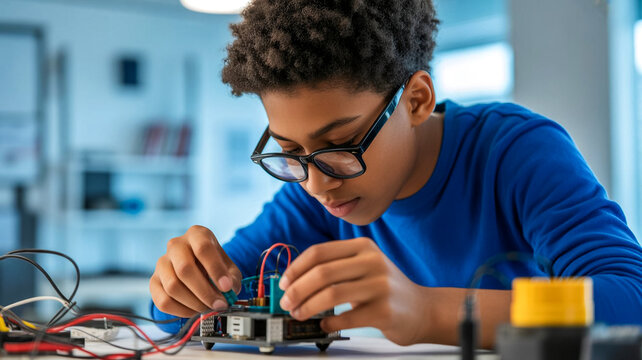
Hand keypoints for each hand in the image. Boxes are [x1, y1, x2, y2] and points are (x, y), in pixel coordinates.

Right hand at [150, 225, 241, 316]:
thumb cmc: (214, 266)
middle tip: (219, 304)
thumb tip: (229, 291)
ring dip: (194, 303)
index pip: (203, 248)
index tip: (226, 287)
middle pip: (184, 269)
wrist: (197, 268)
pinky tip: (194, 311)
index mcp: (197, 235)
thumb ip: (231, 278)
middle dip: (205, 292)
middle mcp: (176, 245)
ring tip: (208, 308)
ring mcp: (162, 263)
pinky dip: (181, 311)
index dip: (216, 269)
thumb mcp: (228, 268)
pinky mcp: (154, 281)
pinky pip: (163, 301)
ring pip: (173, 286)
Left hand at [277, 237, 430, 344]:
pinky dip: (329, 323)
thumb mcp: (363, 266)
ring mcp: (380, 286)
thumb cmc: (384, 288)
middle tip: (287, 304)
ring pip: (331, 294)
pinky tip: (325, 325)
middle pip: (322, 273)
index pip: (319, 252)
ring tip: (299, 314)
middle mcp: (373, 262)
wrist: (421, 309)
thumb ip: (334, 267)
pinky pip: (347, 317)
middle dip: (297, 290)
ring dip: (308, 307)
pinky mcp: (385, 310)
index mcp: (362, 247)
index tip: (283, 284)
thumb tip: (293, 282)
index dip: (296, 268)